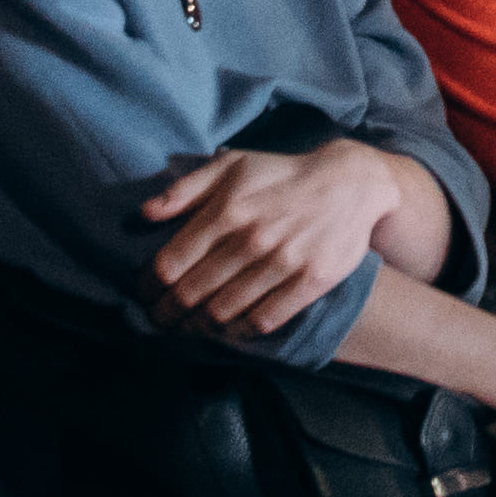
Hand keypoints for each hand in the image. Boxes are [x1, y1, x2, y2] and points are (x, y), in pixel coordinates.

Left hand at [139, 140, 413, 339]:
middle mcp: (252, 238)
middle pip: (192, 293)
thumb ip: (186, 188)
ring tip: (188, 327)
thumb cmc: (281, 175)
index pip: (171, 263)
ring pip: (223, 311)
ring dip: (198, 326)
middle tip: (159, 319)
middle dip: (167, 312)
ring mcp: (283, 262)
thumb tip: (145, 213)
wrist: (350, 183)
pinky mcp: (310, 282)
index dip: (150, 285)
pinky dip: (238, 331)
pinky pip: (263, 320)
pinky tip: (228, 329)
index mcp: (227, 209)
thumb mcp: (232, 165)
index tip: (145, 292)